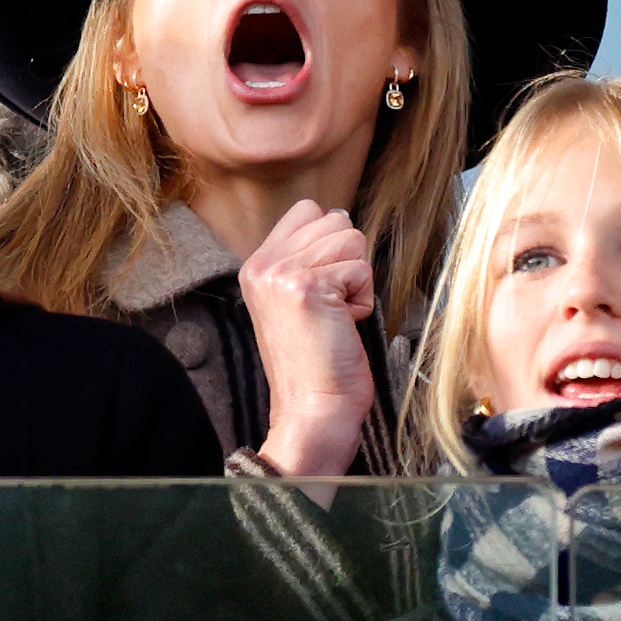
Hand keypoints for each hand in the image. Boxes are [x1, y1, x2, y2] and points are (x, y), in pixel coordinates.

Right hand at [240, 200, 376, 479]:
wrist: (314, 410)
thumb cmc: (319, 363)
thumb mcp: (299, 301)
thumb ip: (308, 259)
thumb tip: (340, 218)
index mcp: (257, 265)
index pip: (308, 210)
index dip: (332, 245)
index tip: (325, 291)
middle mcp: (263, 264)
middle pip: (335, 221)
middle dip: (348, 264)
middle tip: (331, 310)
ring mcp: (282, 274)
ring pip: (351, 240)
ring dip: (356, 282)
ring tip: (336, 318)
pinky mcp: (307, 287)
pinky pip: (361, 270)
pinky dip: (363, 301)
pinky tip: (343, 327)